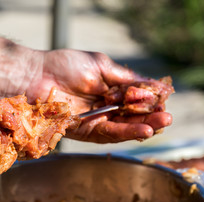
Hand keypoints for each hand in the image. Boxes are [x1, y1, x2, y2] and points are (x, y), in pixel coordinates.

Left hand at [25, 49, 171, 142]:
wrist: (35, 76)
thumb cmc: (65, 66)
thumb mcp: (101, 66)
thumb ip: (125, 78)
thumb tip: (153, 85)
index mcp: (109, 90)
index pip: (135, 99)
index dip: (149, 101)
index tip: (164, 100)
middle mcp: (104, 107)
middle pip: (132, 116)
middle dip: (151, 116)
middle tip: (167, 116)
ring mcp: (95, 120)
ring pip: (123, 127)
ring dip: (143, 126)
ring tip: (161, 123)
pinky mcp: (85, 131)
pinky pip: (109, 133)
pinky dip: (126, 132)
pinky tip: (143, 129)